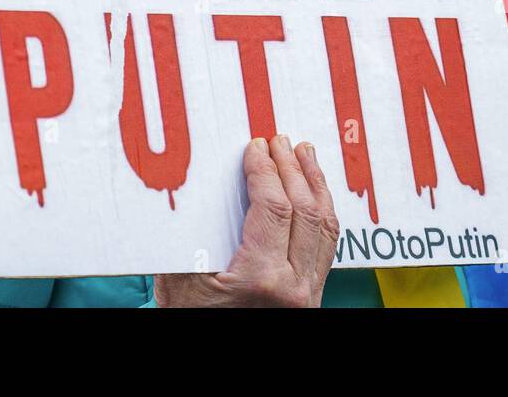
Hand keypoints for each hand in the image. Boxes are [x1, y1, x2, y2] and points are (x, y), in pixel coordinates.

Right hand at [154, 135, 338, 306]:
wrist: (216, 366)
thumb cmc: (190, 319)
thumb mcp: (179, 281)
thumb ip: (190, 236)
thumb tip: (193, 185)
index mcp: (260, 279)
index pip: (273, 206)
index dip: (265, 170)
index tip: (255, 147)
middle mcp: (294, 287)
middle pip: (304, 210)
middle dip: (292, 168)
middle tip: (279, 140)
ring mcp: (309, 293)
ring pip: (325, 226)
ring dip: (315, 184)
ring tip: (305, 154)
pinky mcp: (313, 296)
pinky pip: (328, 246)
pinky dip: (322, 212)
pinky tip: (315, 193)